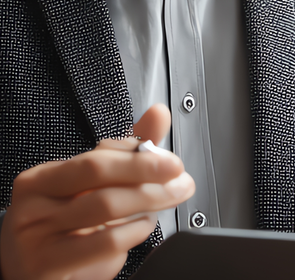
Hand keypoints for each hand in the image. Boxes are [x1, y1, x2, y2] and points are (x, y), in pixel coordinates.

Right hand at [0, 104, 194, 279]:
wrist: (34, 278)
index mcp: (42, 179)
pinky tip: (142, 227)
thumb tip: (159, 113)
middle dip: (149, 172)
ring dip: (149, 202)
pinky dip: (135, 232)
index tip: (172, 161)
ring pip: (106, 205)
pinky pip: (106, 242)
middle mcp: (32, 205)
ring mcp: (35, 237)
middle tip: (180, 178)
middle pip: (99, 173)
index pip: (97, 155)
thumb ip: (128, 151)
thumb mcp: (92, 190)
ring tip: (165, 202)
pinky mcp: (47, 267)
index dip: (140, 155)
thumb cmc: (67, 228)